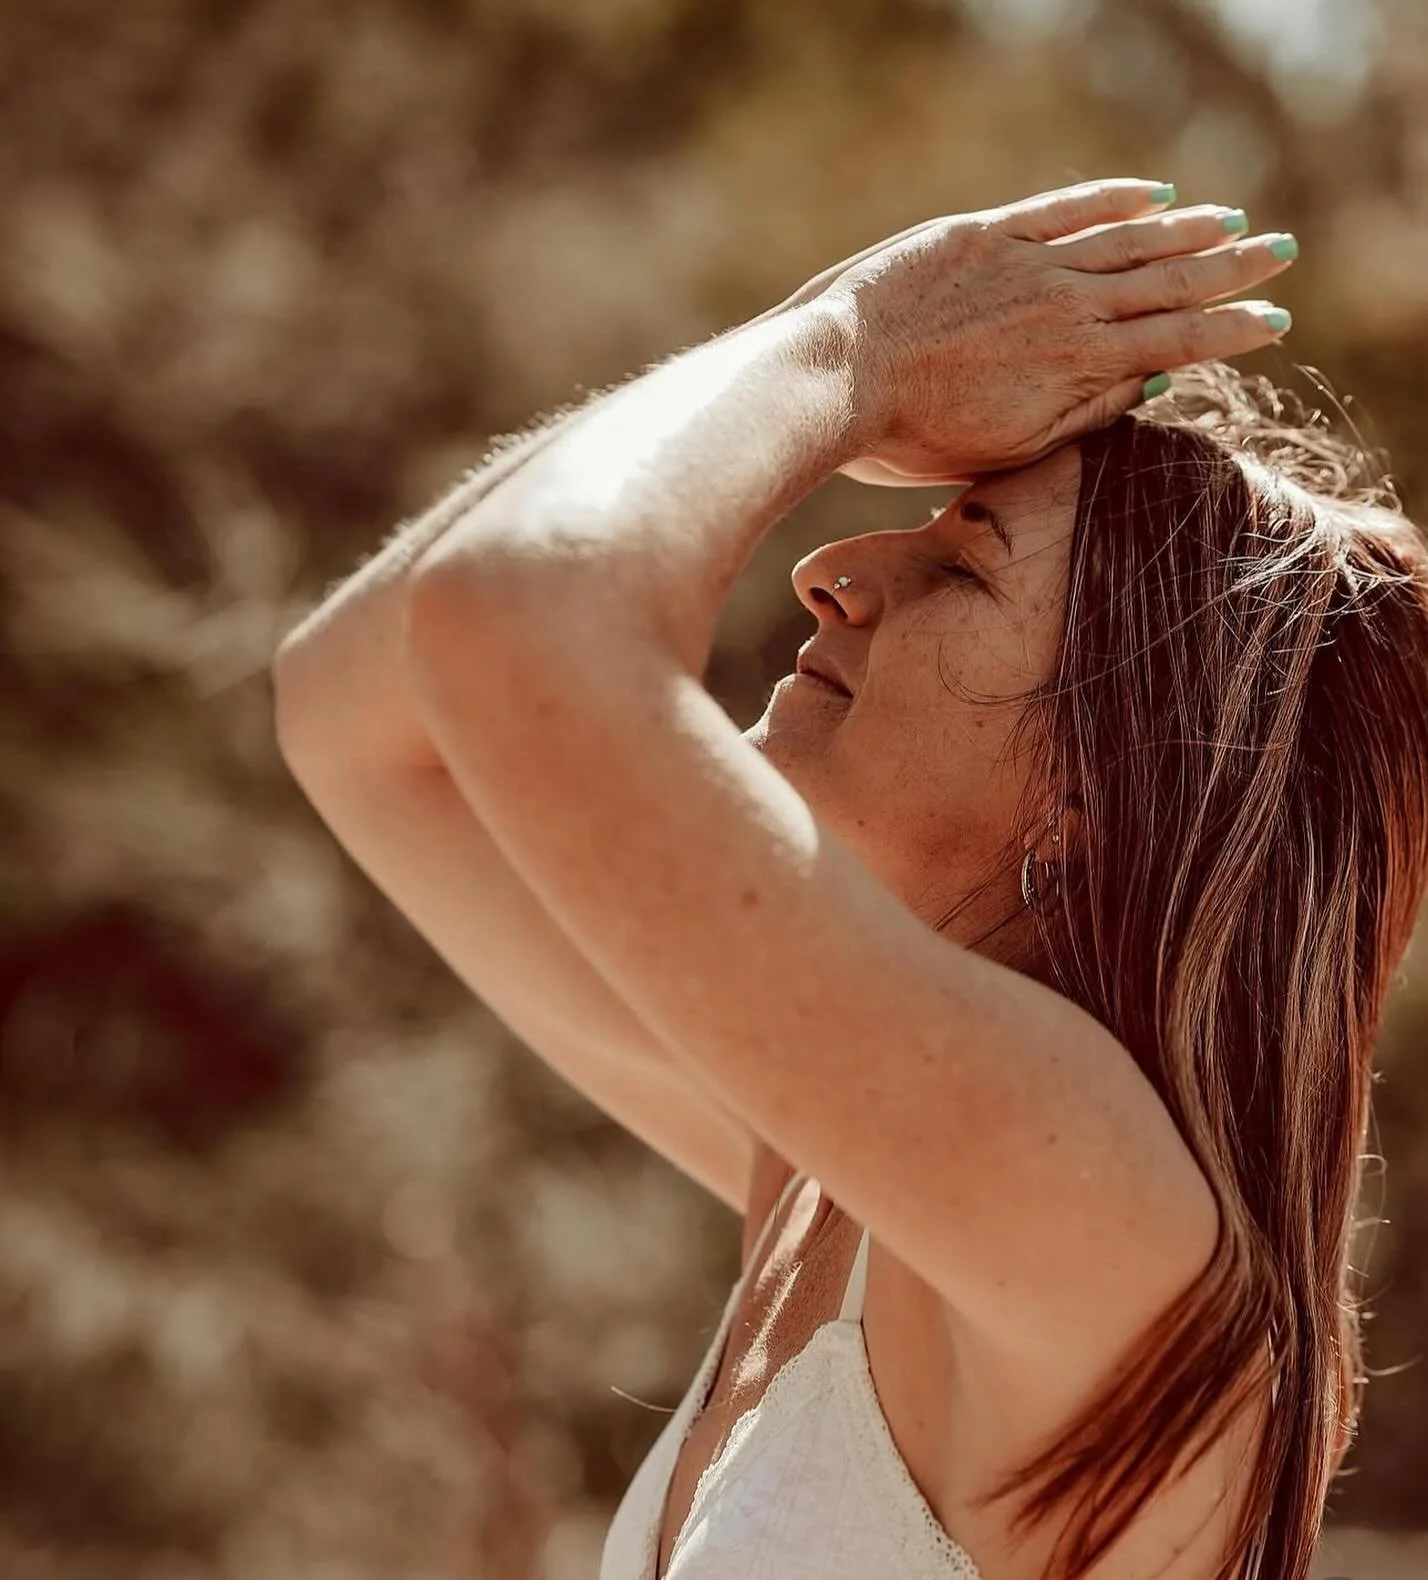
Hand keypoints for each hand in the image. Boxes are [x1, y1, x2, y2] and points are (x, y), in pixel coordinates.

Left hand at [781, 180, 1296, 484]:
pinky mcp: (984, 236)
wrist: (837, 380)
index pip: (1176, 342)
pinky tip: (1153, 194)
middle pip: (1167, 283)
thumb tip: (1149, 383)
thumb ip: (1081, 416)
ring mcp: (1028, 266)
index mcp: (1076, 368)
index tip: (1274, 320)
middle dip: (1230, 270)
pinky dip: (1114, 200)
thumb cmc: (909, 437)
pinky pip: (1065, 209)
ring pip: (1127, 241)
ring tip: (1233, 220)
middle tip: (1280, 253)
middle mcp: (1066, 309)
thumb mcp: (1006, 451)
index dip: (1230, 331)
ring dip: (1187, 230)